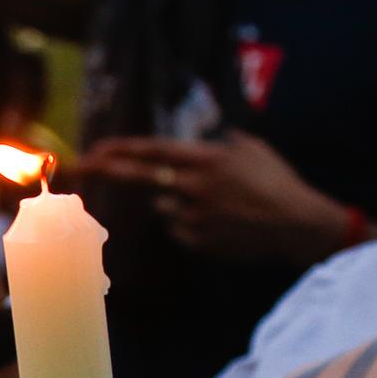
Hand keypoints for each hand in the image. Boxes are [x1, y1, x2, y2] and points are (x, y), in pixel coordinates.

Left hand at [74, 131, 357, 264]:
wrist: (298, 225)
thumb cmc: (278, 182)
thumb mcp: (251, 148)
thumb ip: (221, 141)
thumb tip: (209, 136)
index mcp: (206, 159)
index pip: (151, 151)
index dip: (120, 149)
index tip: (96, 148)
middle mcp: (194, 186)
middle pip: (138, 177)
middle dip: (104, 170)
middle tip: (78, 168)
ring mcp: (194, 216)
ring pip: (162, 207)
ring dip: (172, 201)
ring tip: (212, 202)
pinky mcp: (198, 240)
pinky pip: (178, 229)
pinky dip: (188, 223)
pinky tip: (218, 221)